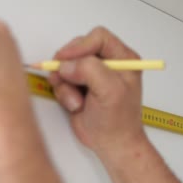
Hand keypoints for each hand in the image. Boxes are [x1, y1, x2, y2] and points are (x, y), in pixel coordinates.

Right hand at [48, 27, 146, 155]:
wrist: (111, 144)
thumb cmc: (118, 121)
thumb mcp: (110, 91)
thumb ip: (90, 70)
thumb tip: (67, 65)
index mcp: (122, 58)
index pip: (98, 37)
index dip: (81, 46)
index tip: (67, 59)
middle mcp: (106, 63)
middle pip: (77, 49)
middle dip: (68, 65)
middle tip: (65, 78)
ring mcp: (90, 75)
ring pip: (65, 65)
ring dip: (64, 83)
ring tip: (76, 100)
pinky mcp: (77, 86)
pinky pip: (60, 80)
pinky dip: (62, 92)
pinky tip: (74, 105)